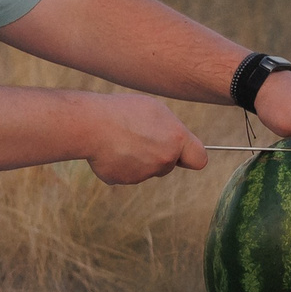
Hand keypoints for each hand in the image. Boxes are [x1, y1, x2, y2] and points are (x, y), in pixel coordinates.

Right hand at [84, 93, 206, 183]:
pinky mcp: (124, 180)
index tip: (182, 152)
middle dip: (158, 154)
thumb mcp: (156, 111)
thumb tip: (176, 143)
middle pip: (168, 164)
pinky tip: (109, 148)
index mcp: (176, 140)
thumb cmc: (124, 110)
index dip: (190, 156)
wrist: (91, 123)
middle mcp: (164, 161)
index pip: (199, 159)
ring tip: (120, 138)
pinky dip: (119, 164)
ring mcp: (144, 174)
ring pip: (146, 170)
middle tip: (139, 135)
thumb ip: (172, 131)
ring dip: (138, 158)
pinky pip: (125, 173)